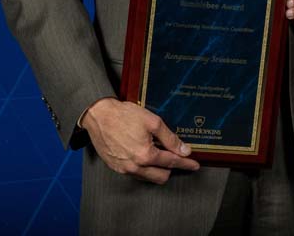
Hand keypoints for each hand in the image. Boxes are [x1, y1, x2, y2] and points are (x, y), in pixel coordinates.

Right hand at [81, 97, 199, 182]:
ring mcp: (123, 169)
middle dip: (172, 168)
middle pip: (161, 176)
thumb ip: (170, 138)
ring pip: (148, 177)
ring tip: (160, 153)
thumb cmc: (124, 116)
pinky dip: (144, 168)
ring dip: (157, 169)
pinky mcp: (115, 167)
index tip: (194, 165)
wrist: (99, 116)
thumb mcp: (153, 122)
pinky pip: (135, 174)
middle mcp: (134, 167)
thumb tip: (184, 149)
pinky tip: (145, 154)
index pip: (171, 162)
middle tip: (177, 156)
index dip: (186, 163)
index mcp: (145, 155)